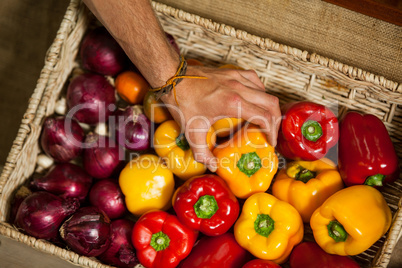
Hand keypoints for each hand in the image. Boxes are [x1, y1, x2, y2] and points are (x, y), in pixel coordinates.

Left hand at [161, 65, 280, 171]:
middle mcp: (239, 88)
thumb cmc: (182, 102)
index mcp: (233, 103)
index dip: (272, 132)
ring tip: (263, 119)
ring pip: (265, 91)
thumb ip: (202, 153)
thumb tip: (213, 166)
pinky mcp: (232, 72)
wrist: (173, 77)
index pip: (264, 116)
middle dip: (275, 120)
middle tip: (271, 133)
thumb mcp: (191, 131)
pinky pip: (255, 80)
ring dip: (268, 106)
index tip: (270, 143)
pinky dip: (260, 92)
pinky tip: (253, 100)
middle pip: (271, 103)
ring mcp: (237, 77)